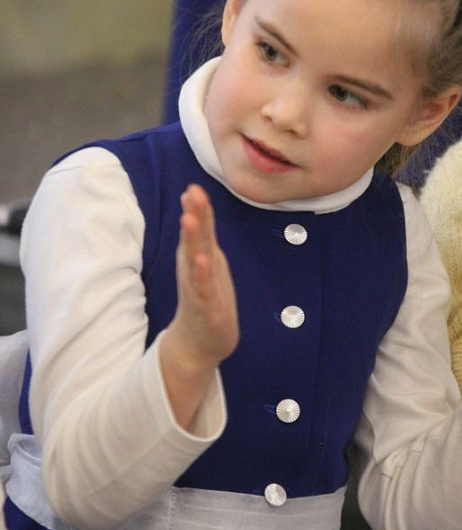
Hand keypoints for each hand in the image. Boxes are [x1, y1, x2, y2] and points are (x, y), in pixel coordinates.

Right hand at [173, 184, 238, 364]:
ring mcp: (197, 288)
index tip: (194, 186)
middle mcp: (193, 269)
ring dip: (191, 241)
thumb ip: (202, 236)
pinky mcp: (205, 308)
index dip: (197, 208)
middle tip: (191, 192)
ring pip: (194, 260)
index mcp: (198, 257)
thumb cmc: (205, 298)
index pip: (199, 228)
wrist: (199, 343)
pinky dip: (201, 275)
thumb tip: (195, 206)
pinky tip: (201, 262)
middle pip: (195, 238)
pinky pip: (202, 289)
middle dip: (193, 215)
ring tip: (188, 220)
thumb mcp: (206, 262)